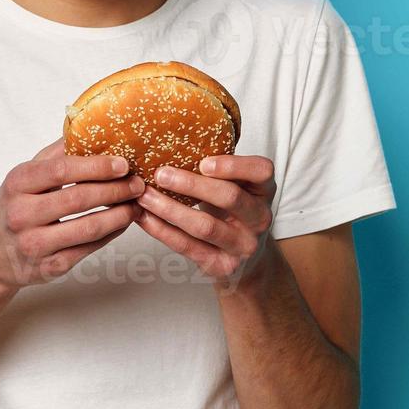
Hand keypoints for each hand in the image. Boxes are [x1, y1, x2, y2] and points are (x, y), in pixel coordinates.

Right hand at [0, 138, 144, 290]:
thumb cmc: (14, 207)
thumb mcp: (24, 176)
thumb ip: (54, 154)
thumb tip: (86, 128)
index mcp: (17, 183)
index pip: (61, 170)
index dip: (96, 166)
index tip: (122, 163)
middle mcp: (21, 214)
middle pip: (78, 198)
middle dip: (115, 189)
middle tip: (137, 183)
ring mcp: (34, 244)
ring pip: (88, 228)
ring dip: (119, 215)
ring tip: (135, 204)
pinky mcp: (48, 267)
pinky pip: (88, 249)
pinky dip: (111, 235)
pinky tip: (122, 224)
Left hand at [134, 155, 277, 285]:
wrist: (246, 260)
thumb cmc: (232, 211)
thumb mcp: (237, 187)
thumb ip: (218, 169)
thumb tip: (170, 143)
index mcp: (264, 190)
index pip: (261, 171)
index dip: (233, 165)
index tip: (203, 162)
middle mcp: (260, 218)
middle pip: (229, 197)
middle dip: (191, 184)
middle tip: (160, 174)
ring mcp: (243, 245)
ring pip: (204, 226)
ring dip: (169, 209)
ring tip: (144, 196)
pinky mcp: (222, 265)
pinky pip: (188, 246)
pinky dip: (162, 230)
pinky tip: (144, 217)